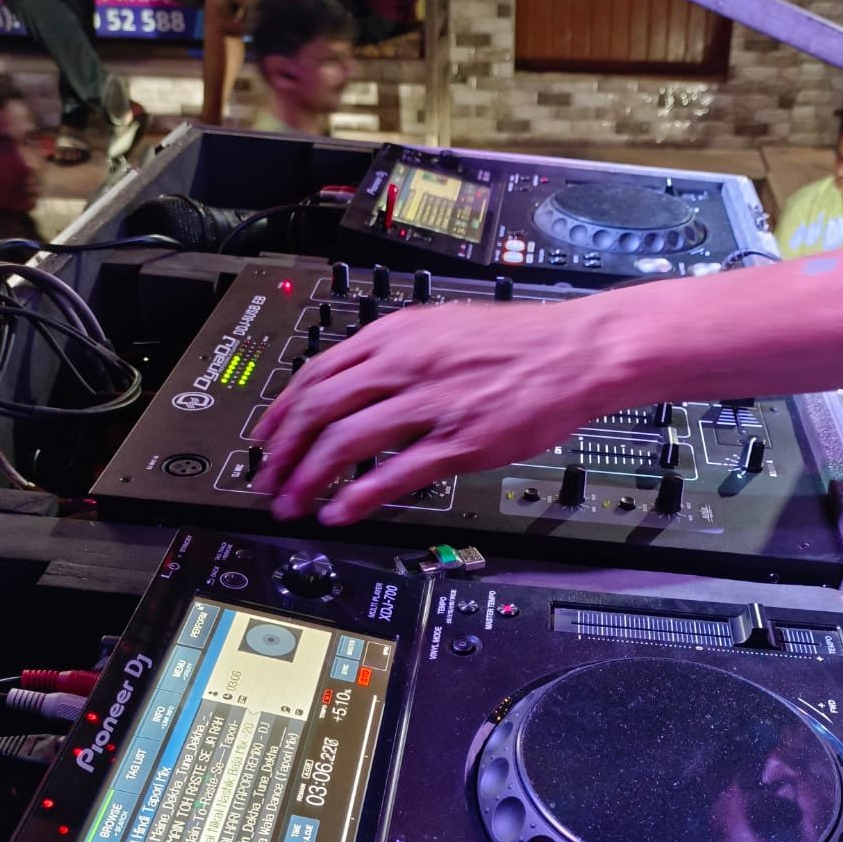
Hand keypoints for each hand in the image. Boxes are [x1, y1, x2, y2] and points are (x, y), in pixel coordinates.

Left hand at [254, 295, 612, 524]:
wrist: (578, 352)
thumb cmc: (521, 343)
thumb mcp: (442, 329)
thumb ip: (395, 354)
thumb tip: (352, 384)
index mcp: (397, 334)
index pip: (316, 373)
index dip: (280, 413)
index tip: (264, 440)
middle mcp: (406, 365)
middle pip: (320, 409)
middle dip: (283, 452)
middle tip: (267, 481)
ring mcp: (432, 404)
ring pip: (346, 441)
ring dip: (309, 478)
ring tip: (293, 504)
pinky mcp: (461, 441)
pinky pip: (396, 473)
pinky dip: (360, 497)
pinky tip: (341, 513)